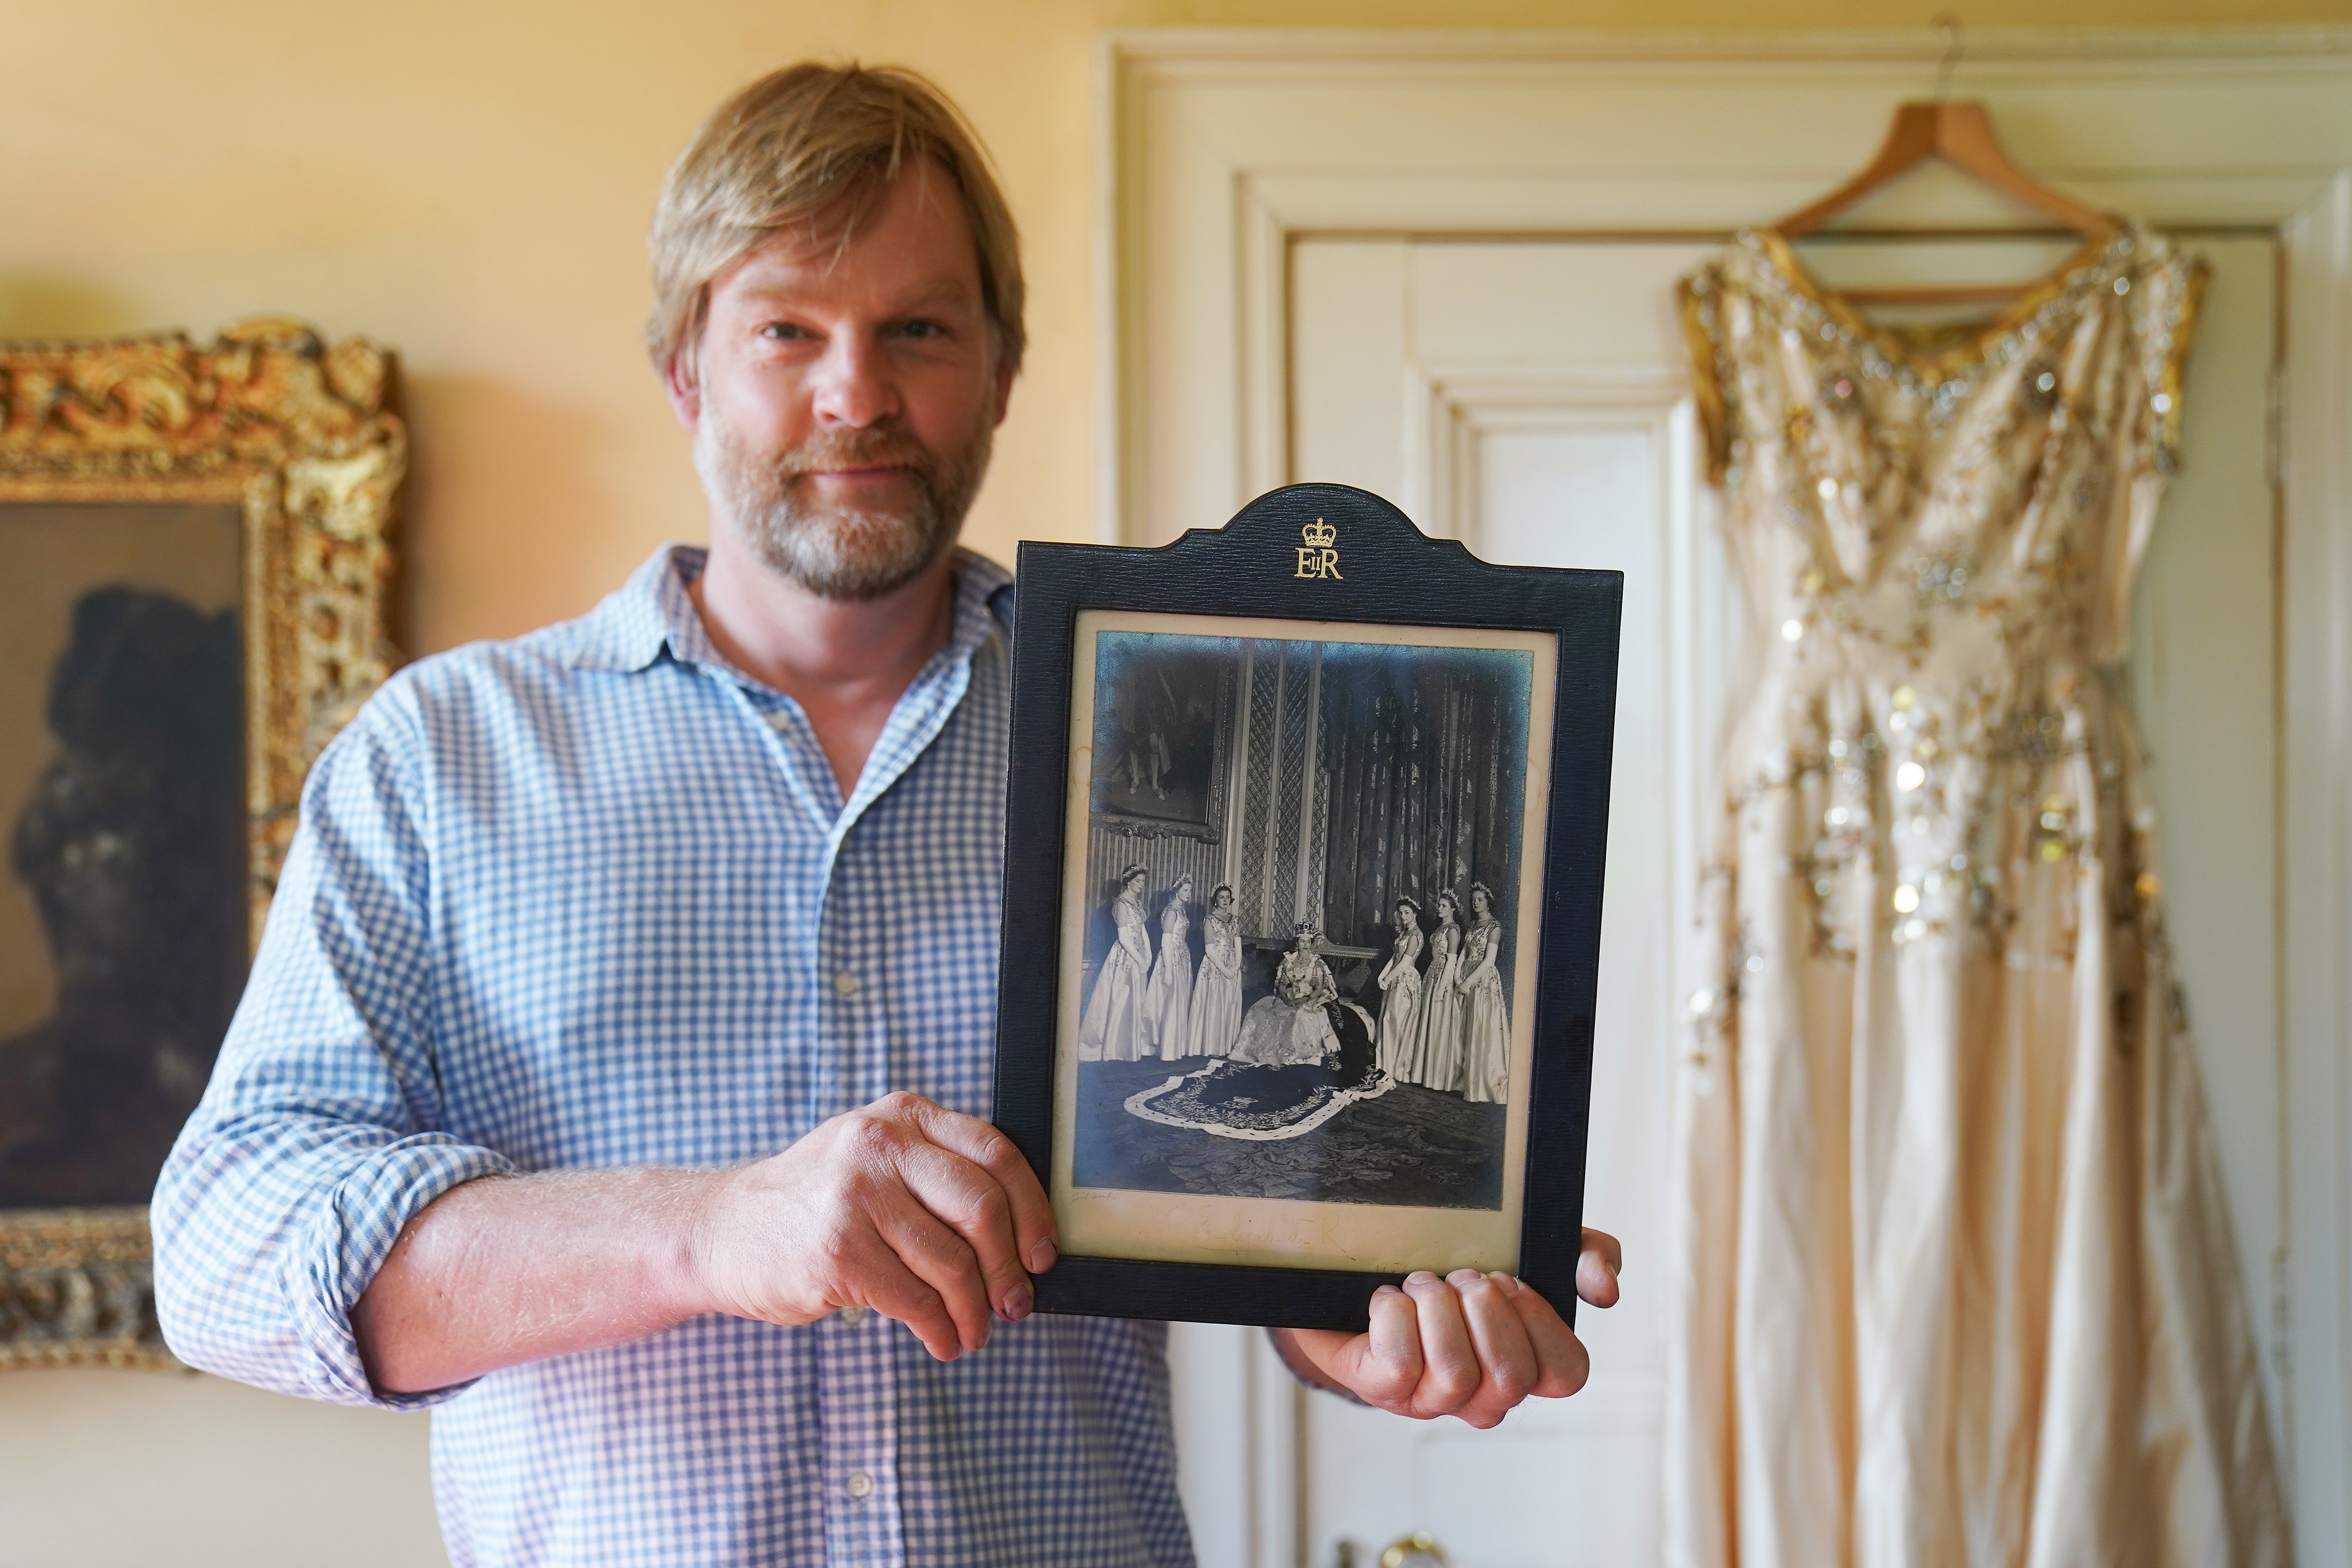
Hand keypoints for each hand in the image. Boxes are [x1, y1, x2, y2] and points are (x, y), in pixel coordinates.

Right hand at [691, 1091, 1056, 1362]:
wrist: (723, 1229)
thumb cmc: (814, 1201)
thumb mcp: (873, 1157)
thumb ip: (936, 1174)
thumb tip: (1018, 1239)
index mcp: (902, 1117)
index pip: (996, 1154)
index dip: (1032, 1210)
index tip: (1041, 1253)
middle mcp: (880, 1146)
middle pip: (982, 1207)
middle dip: (1008, 1266)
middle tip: (1016, 1302)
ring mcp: (855, 1198)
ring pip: (951, 1262)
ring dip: (975, 1310)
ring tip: (975, 1331)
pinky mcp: (837, 1253)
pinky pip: (915, 1300)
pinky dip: (940, 1328)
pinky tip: (942, 1339)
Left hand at [1271, 1227, 1620, 1426]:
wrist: (1358, 1267)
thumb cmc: (1449, 1262)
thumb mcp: (1527, 1244)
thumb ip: (1582, 1254)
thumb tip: (1605, 1287)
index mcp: (1524, 1364)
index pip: (1566, 1374)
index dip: (1542, 1322)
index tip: (1511, 1279)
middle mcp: (1483, 1397)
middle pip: (1511, 1378)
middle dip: (1484, 1310)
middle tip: (1458, 1278)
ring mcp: (1431, 1401)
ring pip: (1455, 1374)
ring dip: (1436, 1309)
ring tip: (1421, 1285)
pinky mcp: (1382, 1390)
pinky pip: (1400, 1364)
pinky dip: (1394, 1316)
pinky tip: (1388, 1299)